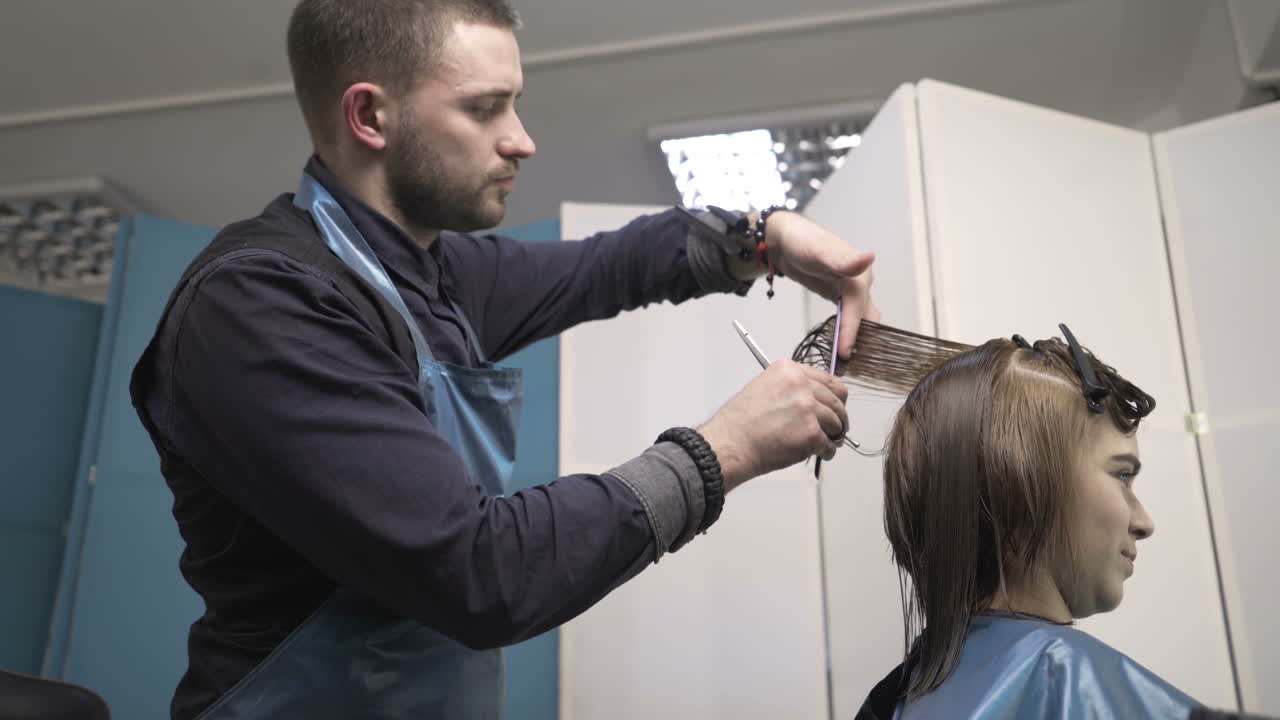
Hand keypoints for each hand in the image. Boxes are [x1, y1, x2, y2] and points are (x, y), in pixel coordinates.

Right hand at [697, 359, 848, 490]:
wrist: (730, 443)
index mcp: (789, 371)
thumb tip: (811, 401)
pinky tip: (820, 454)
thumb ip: (790, 388)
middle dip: (839, 416)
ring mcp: (808, 409)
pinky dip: (827, 451)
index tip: (835, 405)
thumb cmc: (739, 422)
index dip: (835, 397)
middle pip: (837, 400)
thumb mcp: (763, 387)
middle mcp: (801, 385)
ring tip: (824, 443)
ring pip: (837, 423)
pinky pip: (829, 444)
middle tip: (836, 428)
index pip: (828, 380)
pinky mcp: (811, 433)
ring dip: (834, 435)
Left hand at [764, 211, 880, 359]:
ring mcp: (851, 288)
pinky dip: (848, 329)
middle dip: (859, 338)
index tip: (846, 352)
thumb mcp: (819, 250)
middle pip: (864, 316)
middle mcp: (860, 281)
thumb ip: (843, 260)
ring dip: (857, 336)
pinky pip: (849, 315)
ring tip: (848, 358)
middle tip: (848, 363)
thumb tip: (870, 258)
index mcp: (859, 274)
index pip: (857, 308)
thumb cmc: (801, 242)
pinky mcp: (840, 293)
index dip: (852, 331)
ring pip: (860, 317)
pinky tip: (841, 343)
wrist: (784, 238)